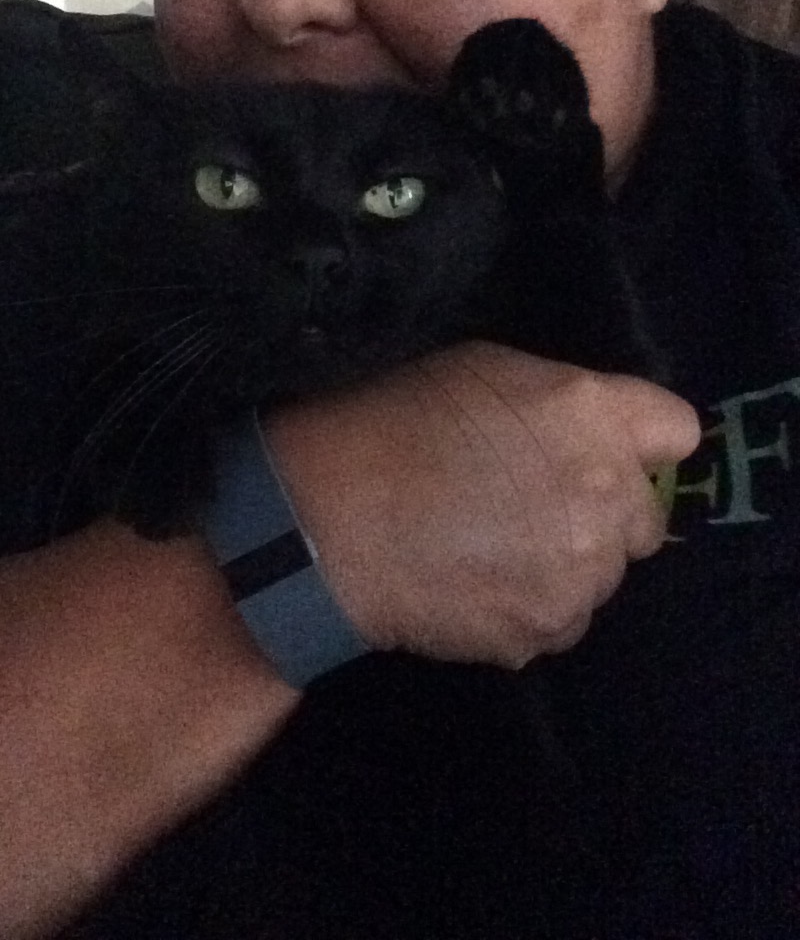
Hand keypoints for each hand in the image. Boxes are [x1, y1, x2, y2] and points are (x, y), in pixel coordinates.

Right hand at [264, 342, 699, 667]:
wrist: (325, 521)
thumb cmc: (391, 423)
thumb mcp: (482, 370)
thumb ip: (563, 401)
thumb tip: (596, 435)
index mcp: (590, 415)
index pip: (674, 429)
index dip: (637, 440)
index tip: (598, 450)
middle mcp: (605, 495)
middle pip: (645, 518)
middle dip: (602, 512)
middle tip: (527, 505)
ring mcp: (580, 573)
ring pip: (602, 577)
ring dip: (563, 565)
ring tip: (489, 549)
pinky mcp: (547, 631)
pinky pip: (560, 620)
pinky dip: (528, 608)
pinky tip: (473, 583)